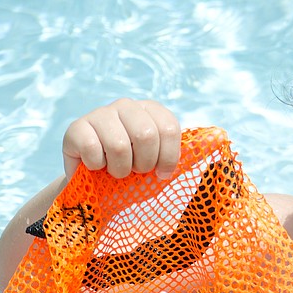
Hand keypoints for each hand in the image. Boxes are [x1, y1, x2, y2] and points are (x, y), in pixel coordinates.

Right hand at [62, 98, 181, 180]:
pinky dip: (97, 167)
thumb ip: (182, 154)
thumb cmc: (134, 174)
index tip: (161, 173)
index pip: (169, 128)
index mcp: (152, 112)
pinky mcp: (76, 127)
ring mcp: (100, 113)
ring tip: (116, 170)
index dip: (167, 157)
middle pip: (145, 135)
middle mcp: (127, 106)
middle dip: (143, 164)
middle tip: (136, 171)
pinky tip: (96, 166)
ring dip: (120, 169)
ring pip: (119, 145)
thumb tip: (216, 140)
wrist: (96, 186)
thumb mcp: (160, 165)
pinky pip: (92, 149)